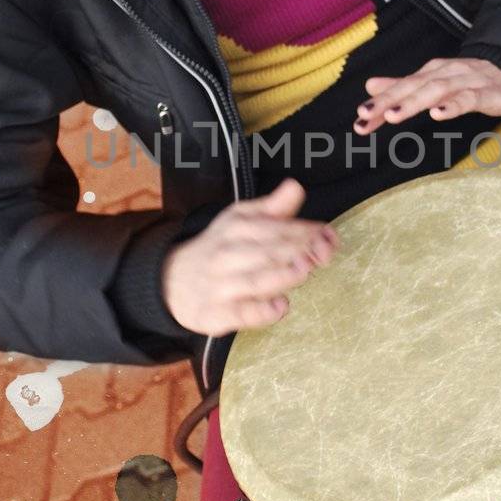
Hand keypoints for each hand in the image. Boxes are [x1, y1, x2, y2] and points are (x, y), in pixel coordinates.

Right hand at [161, 178, 338, 334]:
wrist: (172, 281)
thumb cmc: (219, 249)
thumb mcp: (240, 220)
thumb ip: (273, 208)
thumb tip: (295, 187)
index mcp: (237, 228)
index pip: (276, 228)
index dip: (306, 231)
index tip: (329, 236)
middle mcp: (229, 254)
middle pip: (268, 251)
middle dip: (299, 250)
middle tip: (323, 252)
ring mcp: (222, 285)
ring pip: (255, 280)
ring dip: (282, 275)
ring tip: (305, 269)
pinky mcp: (217, 314)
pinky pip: (240, 313)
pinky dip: (260, 311)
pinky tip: (280, 307)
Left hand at [352, 57, 500, 133]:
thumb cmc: (475, 80)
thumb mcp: (437, 81)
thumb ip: (404, 86)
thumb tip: (371, 86)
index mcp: (433, 72)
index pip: (403, 87)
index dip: (381, 101)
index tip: (360, 117)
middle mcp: (448, 73)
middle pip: (415, 86)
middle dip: (390, 101)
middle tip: (366, 116)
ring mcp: (470, 82)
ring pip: (439, 90)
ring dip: (415, 102)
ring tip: (393, 116)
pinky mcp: (491, 94)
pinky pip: (471, 98)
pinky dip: (454, 105)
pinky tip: (438, 114)